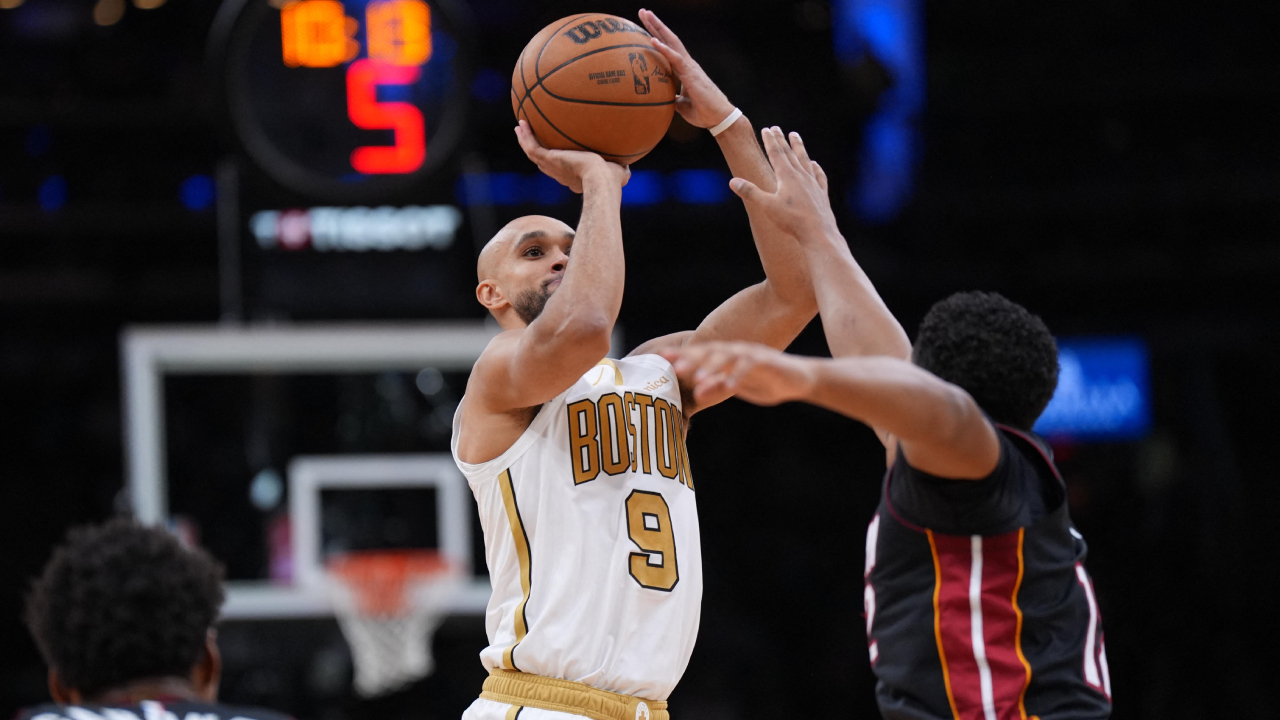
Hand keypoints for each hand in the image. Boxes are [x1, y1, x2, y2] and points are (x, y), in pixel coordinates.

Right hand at [515, 121, 629, 192]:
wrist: (601, 180)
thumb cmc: (612, 180)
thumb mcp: (620, 172)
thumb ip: (623, 169)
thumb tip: (630, 167)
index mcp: (574, 177)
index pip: (562, 170)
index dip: (557, 162)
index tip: (556, 153)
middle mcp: (560, 173)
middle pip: (543, 161)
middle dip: (536, 149)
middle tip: (530, 137)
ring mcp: (552, 167)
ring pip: (533, 153)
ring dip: (525, 140)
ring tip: (520, 127)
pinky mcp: (548, 159)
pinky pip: (531, 147)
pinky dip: (525, 136)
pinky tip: (522, 123)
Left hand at [638, 9, 735, 128]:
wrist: (718, 119)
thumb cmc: (702, 112)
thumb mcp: (681, 105)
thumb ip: (671, 98)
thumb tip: (660, 99)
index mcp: (684, 70)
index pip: (668, 48)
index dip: (657, 36)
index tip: (644, 25)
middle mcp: (687, 64)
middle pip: (669, 39)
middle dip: (655, 24)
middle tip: (642, 12)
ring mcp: (689, 67)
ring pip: (672, 42)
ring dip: (658, 28)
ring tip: (646, 14)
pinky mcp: (691, 74)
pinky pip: (676, 58)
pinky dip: (664, 48)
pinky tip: (653, 40)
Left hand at [660, 341, 815, 406]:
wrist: (800, 379)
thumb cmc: (765, 381)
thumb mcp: (737, 387)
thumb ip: (717, 387)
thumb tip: (695, 394)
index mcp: (726, 355)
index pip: (700, 353)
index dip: (682, 355)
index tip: (662, 359)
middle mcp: (736, 350)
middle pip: (710, 351)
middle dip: (692, 359)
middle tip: (675, 368)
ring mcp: (752, 354)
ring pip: (728, 357)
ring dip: (712, 366)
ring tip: (698, 378)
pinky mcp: (767, 362)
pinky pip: (750, 367)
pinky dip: (739, 375)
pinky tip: (729, 385)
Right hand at [730, 127, 836, 239]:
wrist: (818, 233)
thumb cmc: (792, 220)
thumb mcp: (767, 206)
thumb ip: (751, 192)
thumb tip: (733, 182)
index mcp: (787, 176)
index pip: (776, 153)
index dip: (770, 141)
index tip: (766, 129)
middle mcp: (801, 176)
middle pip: (790, 153)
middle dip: (782, 140)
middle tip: (777, 128)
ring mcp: (813, 183)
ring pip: (805, 160)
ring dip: (799, 147)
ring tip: (795, 136)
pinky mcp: (821, 193)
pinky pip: (818, 176)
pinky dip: (815, 168)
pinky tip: (814, 165)